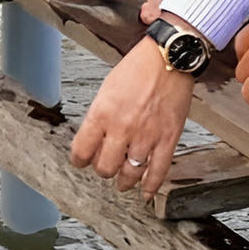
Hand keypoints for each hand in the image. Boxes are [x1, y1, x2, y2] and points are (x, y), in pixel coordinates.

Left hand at [70, 40, 198, 192]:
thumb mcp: (107, 89)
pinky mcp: (168, 138)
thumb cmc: (139, 68)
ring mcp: (146, 135)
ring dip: (124, 181)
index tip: (81, 161)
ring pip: (130, 173)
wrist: (169, 58)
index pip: (82, 150)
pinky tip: (145, 192)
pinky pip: (158, 170)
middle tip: (106, 167)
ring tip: (123, 182)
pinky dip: (151, 186)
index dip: (79, 159)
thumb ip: (100, 116)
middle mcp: (122, 127)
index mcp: (102, 113)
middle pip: (104, 167)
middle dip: (103, 170)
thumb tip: (96, 139)